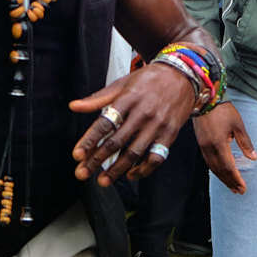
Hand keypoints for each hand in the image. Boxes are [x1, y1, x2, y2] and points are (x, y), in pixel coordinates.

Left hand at [70, 64, 196, 186]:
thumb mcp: (122, 84)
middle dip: (97, 160)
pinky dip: (143, 170)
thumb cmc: (148, 80)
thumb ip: (98, 98)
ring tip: (103, 180)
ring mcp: (158, 124)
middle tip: (82, 173)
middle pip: (117, 141)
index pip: (105, 123)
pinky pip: (156, 157)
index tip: (77, 155)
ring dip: (117, 170)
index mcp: (128, 98)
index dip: (90, 140)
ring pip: (135, 153)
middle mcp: (143, 112)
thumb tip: (73, 106)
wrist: (183, 75)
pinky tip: (130, 175)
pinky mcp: (170, 134)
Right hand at [194, 102, 256, 193]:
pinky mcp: (201, 143)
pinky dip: (216, 170)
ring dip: (223, 178)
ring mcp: (203, 146)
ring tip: (231, 186)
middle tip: (239, 191)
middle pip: (220, 171)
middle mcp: (209, 148)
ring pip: (213, 168)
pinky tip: (222, 173)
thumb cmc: (222, 110)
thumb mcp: (238, 125)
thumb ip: (245, 143)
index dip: (236, 179)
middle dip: (230, 182)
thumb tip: (254, 158)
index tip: (243, 188)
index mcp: (219, 143)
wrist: (204, 99)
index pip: (228, 166)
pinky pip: (209, 162)